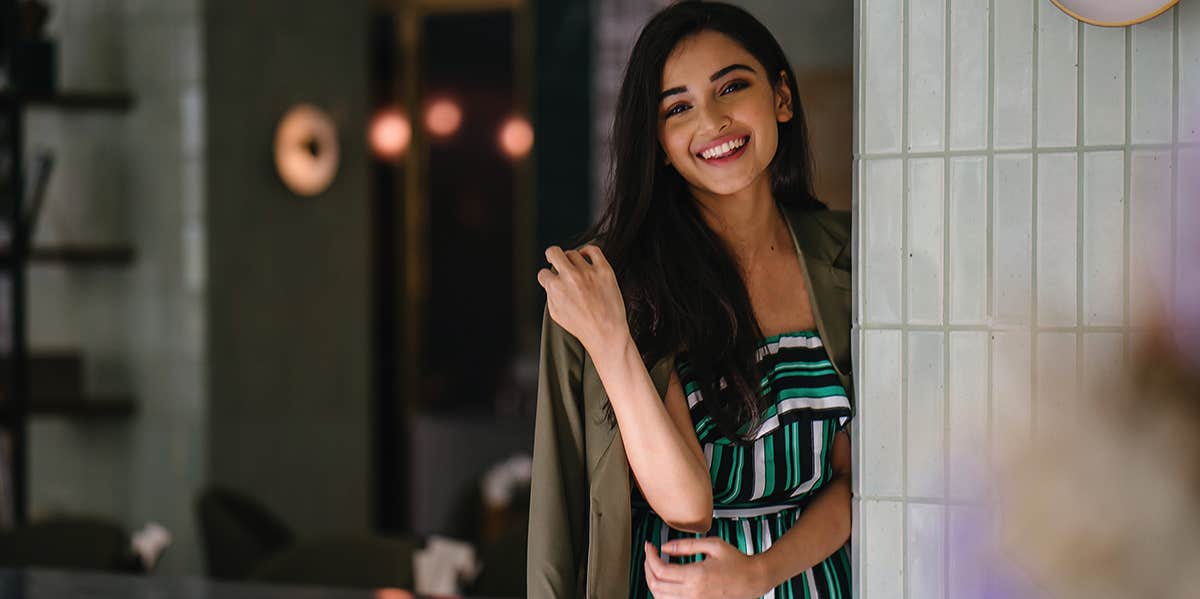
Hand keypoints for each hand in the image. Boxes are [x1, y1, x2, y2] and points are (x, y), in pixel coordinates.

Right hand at [536, 245, 630, 355]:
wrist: (606, 332)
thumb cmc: (582, 327)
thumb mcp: (556, 314)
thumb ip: (550, 295)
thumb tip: (550, 282)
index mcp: (556, 288)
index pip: (543, 273)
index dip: (546, 277)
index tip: (550, 279)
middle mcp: (570, 277)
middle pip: (554, 252)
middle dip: (551, 255)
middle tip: (553, 257)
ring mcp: (588, 272)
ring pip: (573, 253)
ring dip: (571, 259)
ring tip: (574, 266)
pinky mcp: (604, 270)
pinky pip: (593, 250)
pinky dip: (587, 250)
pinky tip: (585, 256)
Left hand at [643, 538, 772, 598]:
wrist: (753, 580)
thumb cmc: (737, 562)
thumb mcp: (713, 545)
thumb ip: (686, 545)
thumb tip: (665, 547)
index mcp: (696, 575)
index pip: (660, 570)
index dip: (650, 556)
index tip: (649, 546)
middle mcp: (692, 593)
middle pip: (656, 585)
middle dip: (647, 568)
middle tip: (649, 556)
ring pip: (660, 598)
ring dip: (653, 582)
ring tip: (654, 567)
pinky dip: (662, 593)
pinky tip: (664, 581)